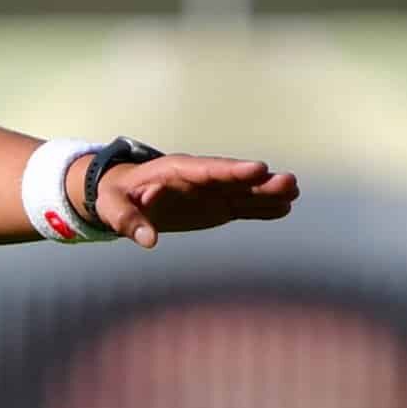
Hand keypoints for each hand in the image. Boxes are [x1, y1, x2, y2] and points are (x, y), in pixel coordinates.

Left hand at [90, 153, 298, 247]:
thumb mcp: (111, 206)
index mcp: (174, 170)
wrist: (121, 193)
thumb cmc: (114, 196)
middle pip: (232, 179)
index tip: (258, 168)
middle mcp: (198, 178)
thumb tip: (147, 239)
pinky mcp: (214, 206)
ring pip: (243, 191)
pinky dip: (261, 208)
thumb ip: (127, 220)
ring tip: (295, 192)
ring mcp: (210, 191)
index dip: (232, 170)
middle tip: (289, 182)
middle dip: (259, 181)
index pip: (207, 169)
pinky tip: (285, 208)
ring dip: (268, 193)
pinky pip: (241, 206)